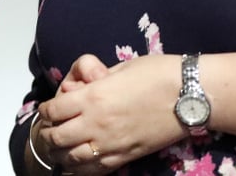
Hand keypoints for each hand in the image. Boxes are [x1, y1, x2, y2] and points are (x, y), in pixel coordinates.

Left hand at [36, 54, 185, 172]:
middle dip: (48, 134)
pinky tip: (77, 165)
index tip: (47, 109)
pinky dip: (81, 169)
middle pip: (58, 137)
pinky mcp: (127, 157)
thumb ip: (97, 81)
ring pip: (73, 158)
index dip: (46, 110)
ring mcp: (112, 144)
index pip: (54, 109)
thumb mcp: (120, 69)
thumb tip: (84, 87)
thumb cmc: (157, 73)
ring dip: (61, 154)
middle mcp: (97, 123)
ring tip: (57, 150)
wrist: (189, 95)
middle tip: (48, 130)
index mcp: (93, 96)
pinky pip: (96, 170)